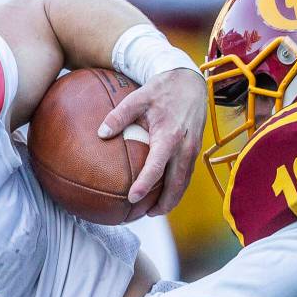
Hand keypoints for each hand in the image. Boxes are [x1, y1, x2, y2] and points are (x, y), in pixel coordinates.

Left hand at [98, 68, 205, 214]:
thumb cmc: (162, 89)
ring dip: (171, 199)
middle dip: (163, 203)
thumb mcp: (138, 97)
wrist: (190, 81)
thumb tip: (101, 133)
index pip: (157, 166)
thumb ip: (119, 115)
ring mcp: (193, 150)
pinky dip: (177, 188)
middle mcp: (185, 146)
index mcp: (169, 135)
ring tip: (154, 211)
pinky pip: (186, 175)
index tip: (132, 197)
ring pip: (184, 183)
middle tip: (146, 214)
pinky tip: (163, 194)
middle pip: (176, 184)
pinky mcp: (195, 150)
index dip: (145, 184)